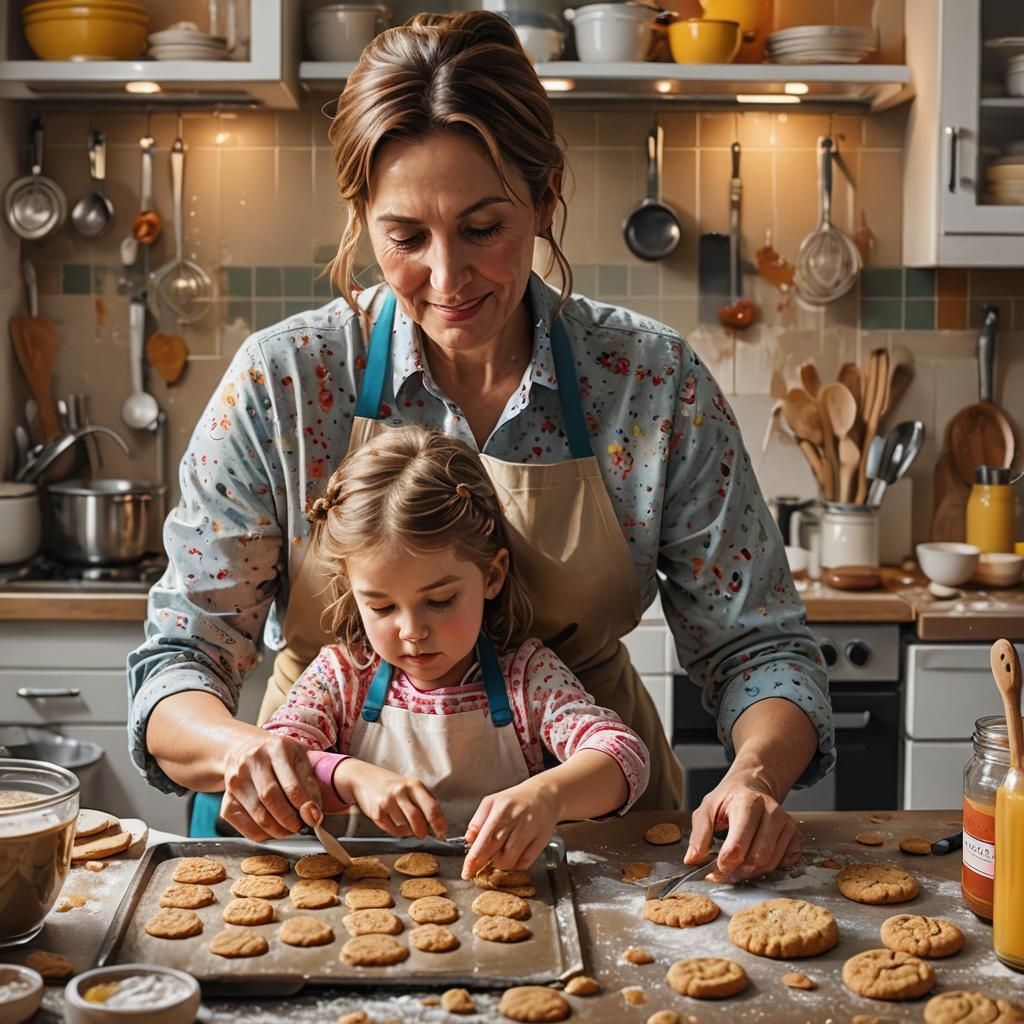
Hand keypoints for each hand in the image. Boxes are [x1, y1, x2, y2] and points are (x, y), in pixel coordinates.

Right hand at [219, 729, 320, 841]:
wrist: (244, 748)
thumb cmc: (279, 755)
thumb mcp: (300, 756)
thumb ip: (310, 782)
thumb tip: (315, 814)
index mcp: (276, 748)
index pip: (291, 783)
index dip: (303, 805)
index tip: (313, 816)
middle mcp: (252, 761)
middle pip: (270, 798)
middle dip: (288, 819)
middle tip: (299, 827)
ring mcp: (236, 780)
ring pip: (257, 814)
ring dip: (276, 829)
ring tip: (288, 830)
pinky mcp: (226, 798)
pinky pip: (243, 824)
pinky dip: (260, 834)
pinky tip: (271, 830)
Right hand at [337, 760, 445, 839]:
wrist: (364, 778)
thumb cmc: (392, 786)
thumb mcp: (410, 787)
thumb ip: (424, 803)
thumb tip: (436, 825)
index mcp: (415, 785)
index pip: (431, 807)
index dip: (439, 823)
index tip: (442, 833)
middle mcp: (401, 791)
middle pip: (417, 818)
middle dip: (422, 831)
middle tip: (423, 835)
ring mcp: (387, 800)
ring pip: (404, 826)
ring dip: (408, 830)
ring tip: (404, 822)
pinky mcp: (376, 811)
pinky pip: (391, 830)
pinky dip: (396, 831)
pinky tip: (394, 822)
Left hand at [461, 778, 558, 879]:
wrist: (545, 795)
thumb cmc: (515, 800)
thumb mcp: (492, 802)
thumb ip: (477, 821)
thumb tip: (468, 841)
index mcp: (501, 809)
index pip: (484, 838)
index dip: (473, 858)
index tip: (466, 871)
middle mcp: (516, 820)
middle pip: (495, 851)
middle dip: (482, 864)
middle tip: (476, 869)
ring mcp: (530, 831)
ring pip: (509, 861)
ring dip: (498, 865)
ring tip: (496, 857)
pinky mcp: (541, 841)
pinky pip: (524, 863)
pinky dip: (514, 866)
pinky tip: (510, 858)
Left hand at [684, 768, 800, 882]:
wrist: (752, 787)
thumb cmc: (728, 800)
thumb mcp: (706, 809)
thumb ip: (699, 835)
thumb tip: (692, 859)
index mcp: (747, 802)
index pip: (739, 843)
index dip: (726, 862)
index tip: (716, 870)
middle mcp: (770, 811)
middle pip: (757, 857)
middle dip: (739, 871)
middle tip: (725, 872)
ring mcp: (785, 823)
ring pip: (771, 863)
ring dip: (751, 872)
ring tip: (737, 867)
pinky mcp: (794, 835)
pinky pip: (784, 864)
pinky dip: (768, 869)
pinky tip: (755, 861)